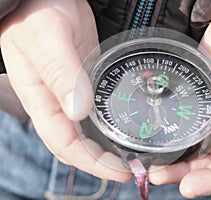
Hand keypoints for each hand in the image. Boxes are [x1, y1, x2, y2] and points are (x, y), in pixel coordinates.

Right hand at [0, 0, 131, 181]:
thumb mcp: (47, 39)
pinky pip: (98, 110)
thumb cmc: (37, 12)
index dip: (92, 163)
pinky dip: (112, 123)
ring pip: (89, 131)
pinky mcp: (86, 82)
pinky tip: (129, 124)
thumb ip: (60, 73)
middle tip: (135, 167)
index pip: (65, 144)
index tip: (120, 171)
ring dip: (110, 145)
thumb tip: (78, 111)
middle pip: (79, 144)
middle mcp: (57, 103)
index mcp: (42, 100)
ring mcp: (72, 94)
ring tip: (136, 153)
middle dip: (105, 161)